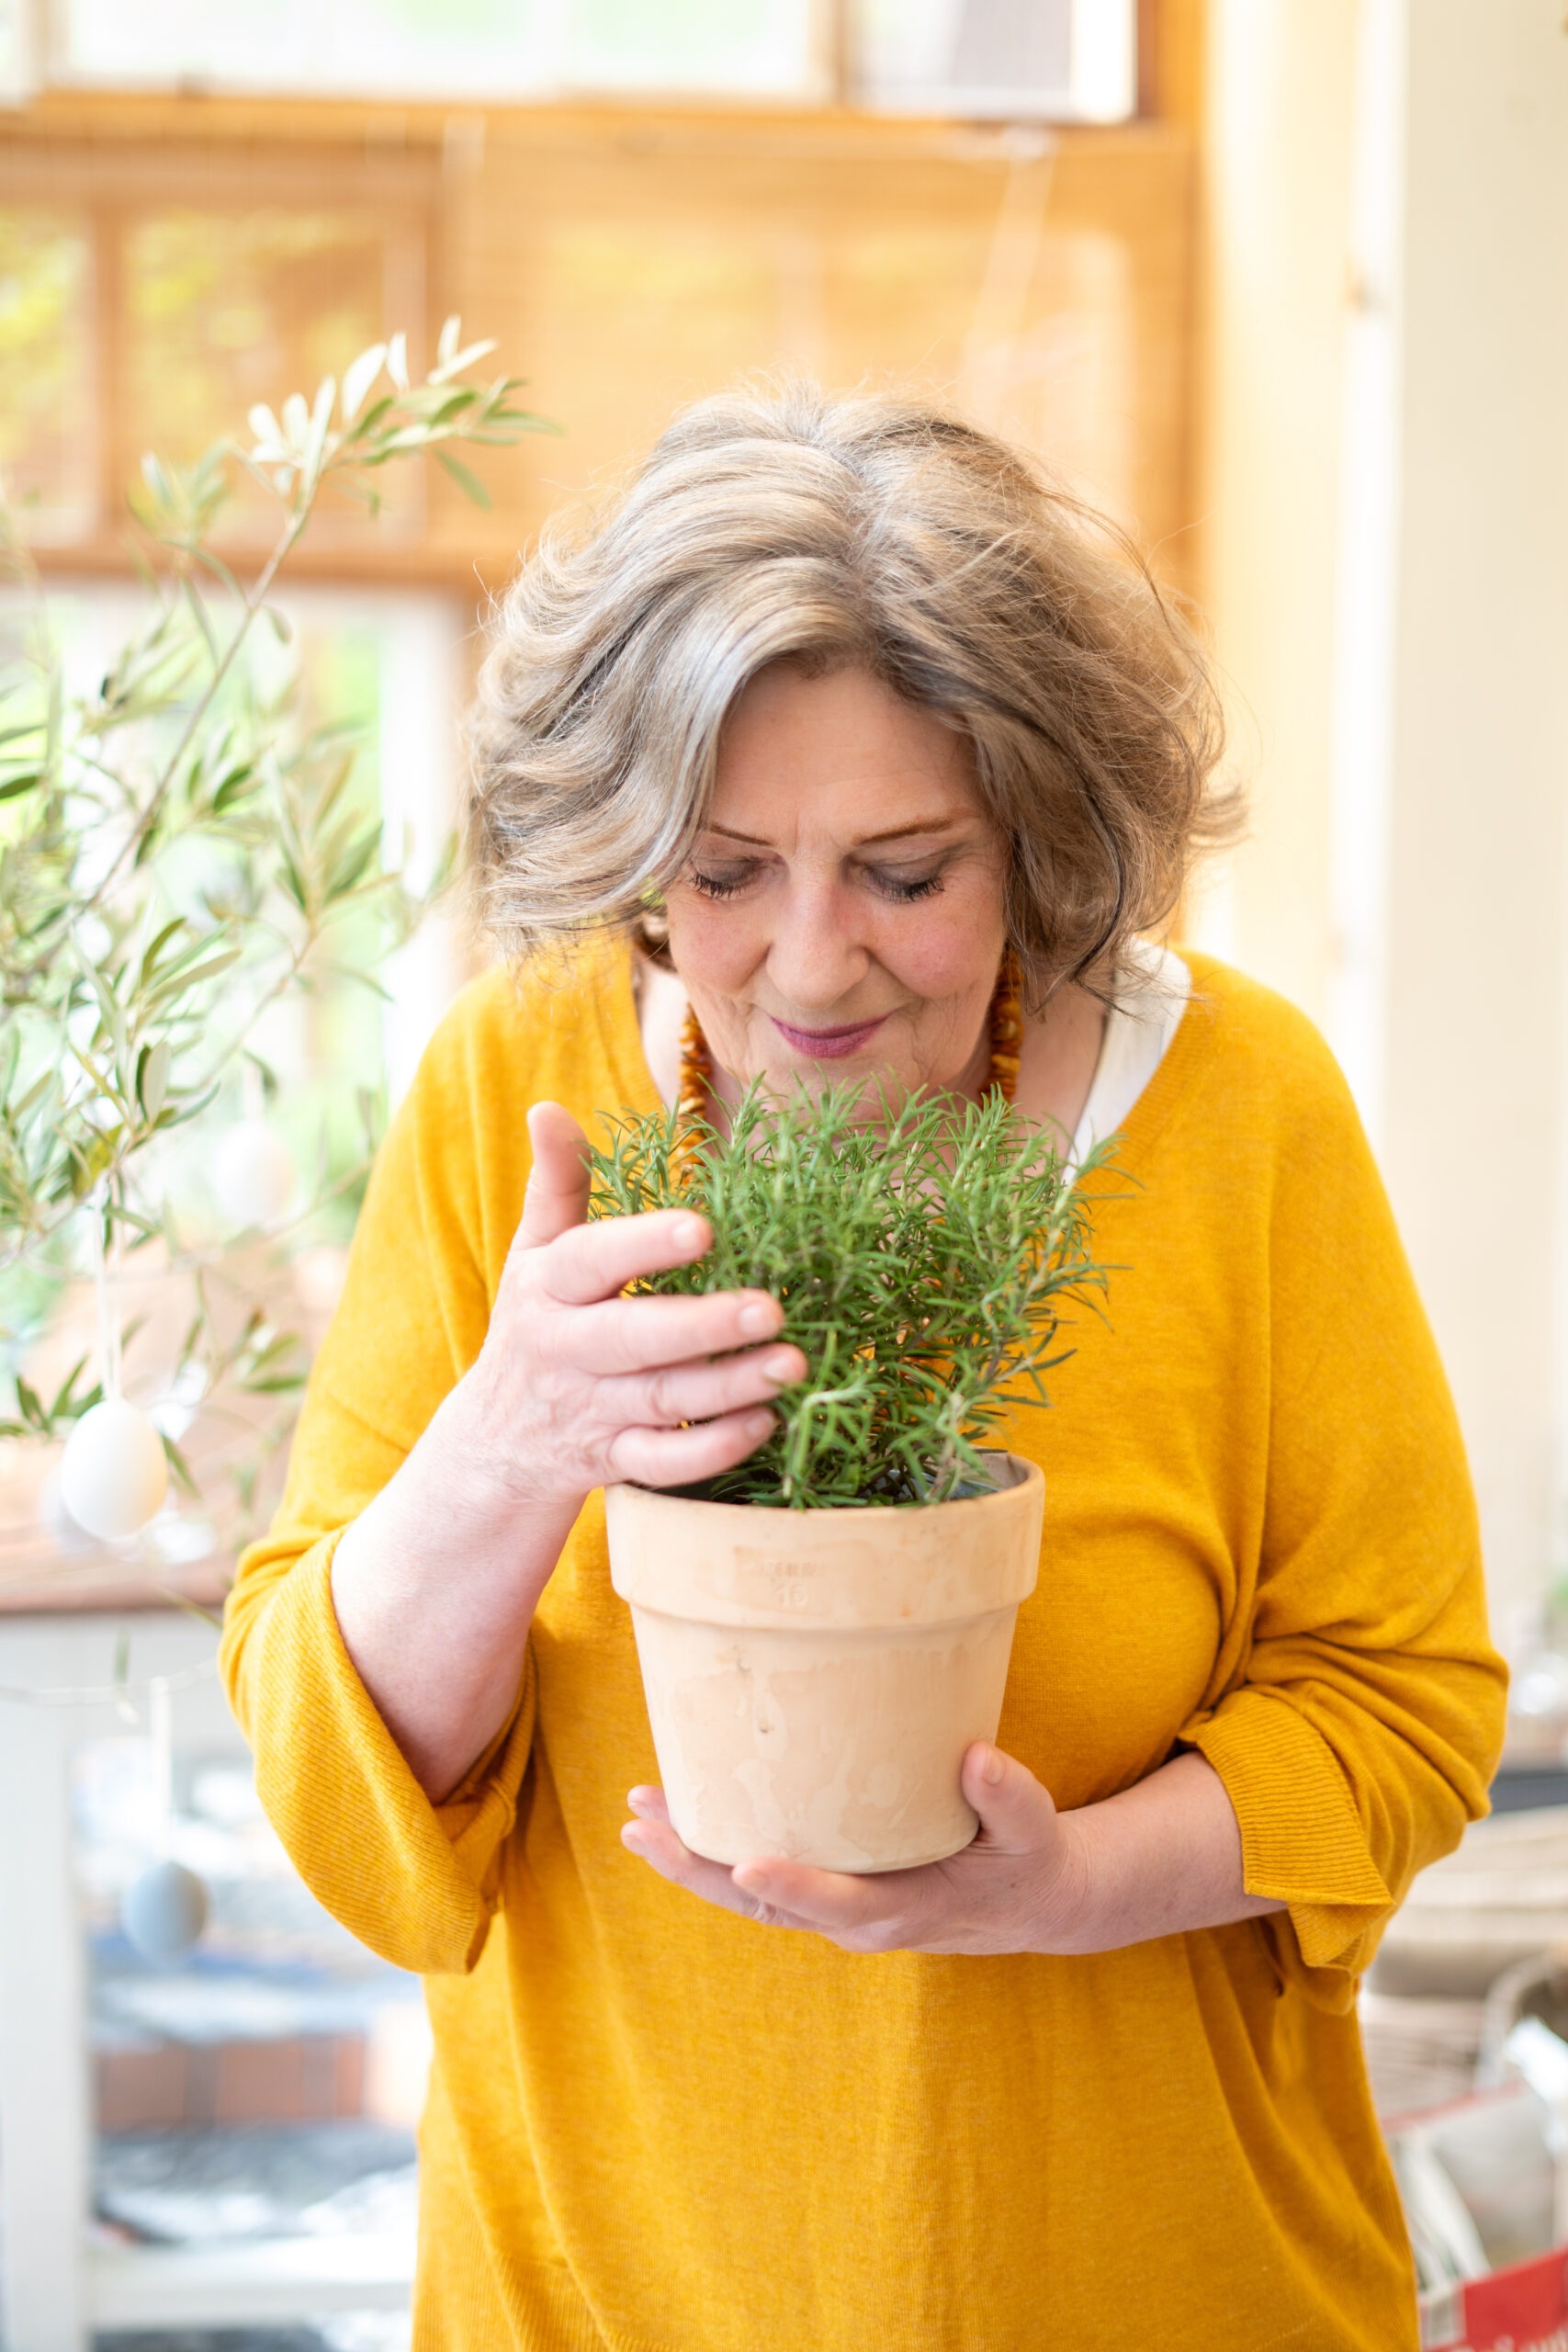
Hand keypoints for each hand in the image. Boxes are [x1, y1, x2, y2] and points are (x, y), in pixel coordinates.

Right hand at [446, 1100, 806, 1513]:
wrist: (496, 1442)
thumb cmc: (536, 1325)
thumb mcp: (533, 1253)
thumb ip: (555, 1183)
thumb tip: (547, 1107)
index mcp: (549, 1289)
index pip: (592, 1262)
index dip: (643, 1245)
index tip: (701, 1227)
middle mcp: (568, 1352)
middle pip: (635, 1339)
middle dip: (703, 1327)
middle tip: (772, 1309)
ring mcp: (593, 1412)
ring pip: (663, 1402)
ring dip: (730, 1386)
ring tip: (793, 1362)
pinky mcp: (616, 1462)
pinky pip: (665, 1463)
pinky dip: (714, 1449)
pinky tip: (766, 1421)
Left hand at [621, 1742, 1090, 1956]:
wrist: (1030, 1903)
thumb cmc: (1027, 1860)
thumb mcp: (1034, 1831)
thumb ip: (1008, 1798)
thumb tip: (975, 1758)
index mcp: (904, 1910)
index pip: (839, 1901)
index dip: (793, 1885)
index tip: (745, 1860)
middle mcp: (857, 1919)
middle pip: (765, 1904)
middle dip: (700, 1869)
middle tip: (644, 1828)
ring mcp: (836, 1910)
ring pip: (749, 1896)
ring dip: (691, 1861)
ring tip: (638, 1818)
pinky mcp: (827, 1889)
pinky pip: (759, 1879)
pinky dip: (713, 1854)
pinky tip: (678, 1818)